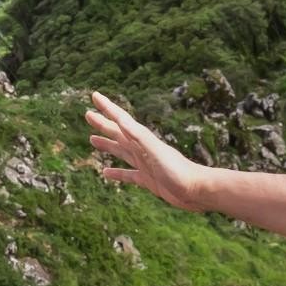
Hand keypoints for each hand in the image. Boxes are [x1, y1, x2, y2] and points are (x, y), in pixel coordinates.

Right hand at [83, 91, 207, 209]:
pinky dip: (116, 173)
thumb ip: (139, 136)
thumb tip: (121, 120)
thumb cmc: (179, 171)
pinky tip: (106, 173)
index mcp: (143, 140)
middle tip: (87, 114)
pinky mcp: (148, 180)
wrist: (198, 191)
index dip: (107, 107)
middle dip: (103, 123)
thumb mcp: (156, 151)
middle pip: (118, 133)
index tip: (94, 95)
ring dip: (107, 144)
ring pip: (121, 151)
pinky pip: (127, 175)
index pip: (121, 119)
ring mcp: (145, 164)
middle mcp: (142, 149)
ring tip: (92, 139)